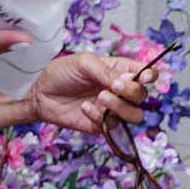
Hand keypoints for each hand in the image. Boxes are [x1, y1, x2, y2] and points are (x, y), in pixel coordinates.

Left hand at [21, 53, 153, 134]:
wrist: (38, 94)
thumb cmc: (60, 73)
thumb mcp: (84, 62)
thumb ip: (108, 71)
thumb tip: (127, 82)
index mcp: (121, 71)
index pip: (147, 74)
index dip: (151, 76)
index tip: (144, 77)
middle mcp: (121, 91)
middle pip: (143, 96)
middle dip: (132, 92)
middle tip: (113, 86)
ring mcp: (112, 109)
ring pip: (135, 115)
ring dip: (121, 107)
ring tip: (101, 98)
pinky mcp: (101, 125)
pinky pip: (112, 125)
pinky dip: (99, 117)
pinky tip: (84, 108)